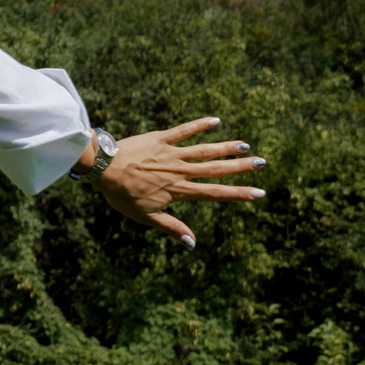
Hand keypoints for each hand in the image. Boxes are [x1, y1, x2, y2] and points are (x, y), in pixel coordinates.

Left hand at [92, 116, 265, 246]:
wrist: (102, 168)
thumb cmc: (122, 194)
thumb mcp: (146, 217)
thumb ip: (172, 228)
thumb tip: (193, 244)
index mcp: (179, 191)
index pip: (215, 193)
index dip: (239, 194)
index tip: (259, 193)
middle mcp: (180, 171)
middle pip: (216, 169)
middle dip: (240, 167)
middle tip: (262, 162)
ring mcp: (171, 154)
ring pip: (204, 150)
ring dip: (226, 147)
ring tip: (245, 145)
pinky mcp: (160, 138)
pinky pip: (183, 131)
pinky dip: (199, 125)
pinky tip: (216, 120)